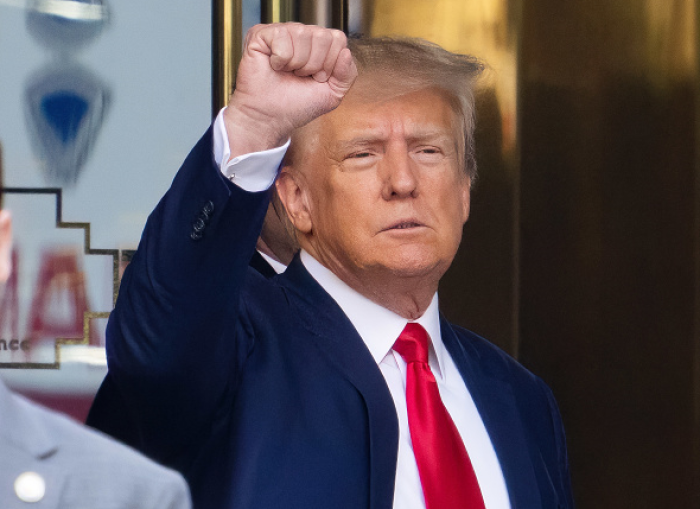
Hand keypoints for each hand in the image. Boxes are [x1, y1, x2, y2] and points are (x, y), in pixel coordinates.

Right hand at [225, 23, 356, 157]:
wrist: (270, 119)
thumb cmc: (297, 106)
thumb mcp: (332, 94)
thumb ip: (347, 74)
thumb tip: (346, 52)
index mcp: (319, 44)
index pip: (338, 39)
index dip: (329, 64)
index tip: (316, 79)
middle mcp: (301, 34)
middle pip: (322, 35)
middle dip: (314, 65)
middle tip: (300, 77)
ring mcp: (281, 32)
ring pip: (302, 33)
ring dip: (297, 63)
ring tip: (287, 73)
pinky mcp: (261, 34)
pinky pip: (282, 36)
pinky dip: (280, 58)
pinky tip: (274, 66)